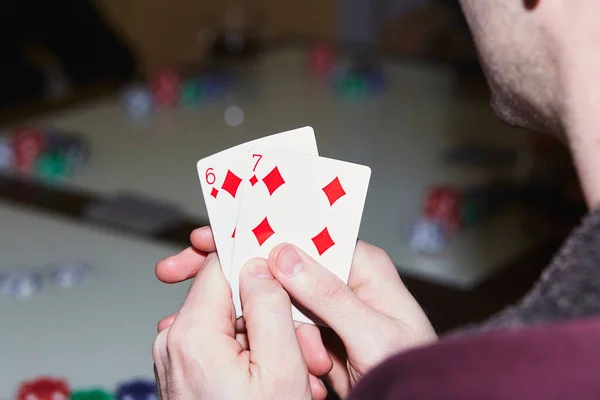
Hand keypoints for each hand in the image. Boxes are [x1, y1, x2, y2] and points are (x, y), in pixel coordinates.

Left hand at [153, 253, 314, 398]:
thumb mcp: (280, 369)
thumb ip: (269, 307)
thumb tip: (259, 264)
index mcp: (191, 333)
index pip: (221, 266)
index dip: (256, 260)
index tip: (283, 262)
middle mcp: (174, 342)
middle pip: (231, 300)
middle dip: (274, 318)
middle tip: (308, 348)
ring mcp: (177, 359)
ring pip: (232, 325)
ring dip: (270, 342)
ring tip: (300, 375)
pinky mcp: (186, 373)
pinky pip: (223, 347)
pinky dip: (253, 357)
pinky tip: (277, 381)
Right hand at [267, 242, 437, 396]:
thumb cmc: (409, 368)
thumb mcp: (370, 332)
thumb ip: (329, 295)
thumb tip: (285, 257)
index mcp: (365, 265)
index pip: (315, 242)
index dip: (286, 256)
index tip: (264, 273)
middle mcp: (348, 281)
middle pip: (295, 279)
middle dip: (295, 314)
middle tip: (315, 346)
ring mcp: (333, 310)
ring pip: (289, 310)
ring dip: (299, 340)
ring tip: (322, 365)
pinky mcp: (322, 335)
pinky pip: (294, 334)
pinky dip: (299, 354)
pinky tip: (318, 371)